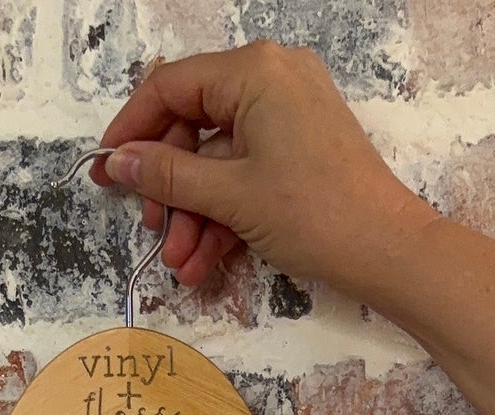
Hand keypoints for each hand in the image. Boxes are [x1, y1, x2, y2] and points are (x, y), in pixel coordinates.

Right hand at [92, 42, 441, 305]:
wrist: (388, 251)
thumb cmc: (316, 213)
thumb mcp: (230, 196)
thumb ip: (167, 176)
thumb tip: (118, 163)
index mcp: (254, 71)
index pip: (172, 87)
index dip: (132, 130)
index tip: (106, 170)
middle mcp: (272, 79)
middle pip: (194, 126)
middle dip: (170, 189)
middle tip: (151, 230)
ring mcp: (288, 114)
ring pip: (218, 159)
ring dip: (194, 214)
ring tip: (180, 262)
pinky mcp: (299, 149)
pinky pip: (246, 172)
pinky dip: (224, 215)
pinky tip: (203, 261)